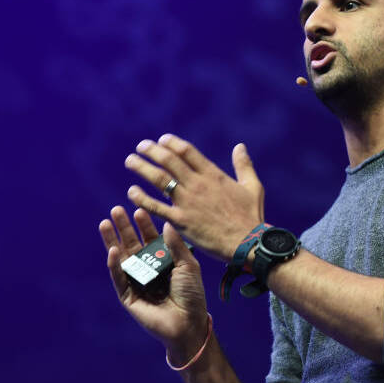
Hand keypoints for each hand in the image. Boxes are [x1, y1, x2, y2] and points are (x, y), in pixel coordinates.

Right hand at [99, 207, 209, 359]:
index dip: (144, 225)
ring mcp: (136, 282)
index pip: (150, 239)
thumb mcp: (188, 265)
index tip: (139, 210)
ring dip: (113, 241)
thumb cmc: (192, 294)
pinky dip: (114, 265)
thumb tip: (165, 223)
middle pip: (132, 244)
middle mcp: (148, 269)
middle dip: (124, 227)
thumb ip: (175, 245)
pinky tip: (112, 250)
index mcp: (163, 261)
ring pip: (122, 258)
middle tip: (116, 209)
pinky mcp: (128, 296)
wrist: (188, 322)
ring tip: (105, 223)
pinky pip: (119, 278)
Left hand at [123, 135, 264, 261]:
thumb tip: (240, 146)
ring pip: (159, 179)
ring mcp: (187, 202)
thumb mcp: (253, 186)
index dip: (172, 143)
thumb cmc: (251, 216)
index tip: (162, 140)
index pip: (187, 151)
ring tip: (130, 161)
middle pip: (169, 161)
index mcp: (213, 175)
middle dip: (152, 150)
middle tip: (141, 146)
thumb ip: (244, 165)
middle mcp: (197, 184)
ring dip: (142, 168)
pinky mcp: (181, 221)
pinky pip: (156, 207)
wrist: (247, 243)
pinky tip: (131, 192)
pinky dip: (142, 198)